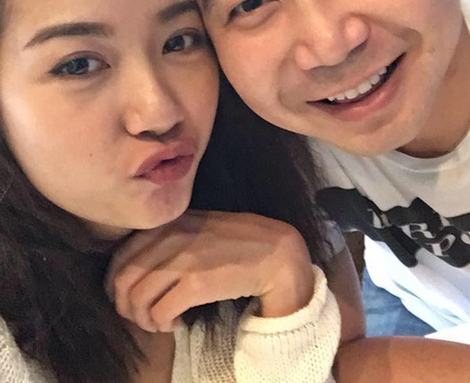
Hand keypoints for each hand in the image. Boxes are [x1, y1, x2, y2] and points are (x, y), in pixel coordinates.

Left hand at [106, 210, 314, 332]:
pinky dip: (162, 325)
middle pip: (122, 280)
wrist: (274, 253)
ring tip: (160, 322)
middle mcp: (171, 237)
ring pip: (137, 300)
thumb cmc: (237, 241)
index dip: (116, 284)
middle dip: (125, 306)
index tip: (129, 297)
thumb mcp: (199, 226)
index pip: (120, 256)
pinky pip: (160, 313)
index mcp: (169, 223)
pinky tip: (175, 323)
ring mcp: (183, 259)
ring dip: (144, 319)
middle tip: (142, 316)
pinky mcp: (196, 283)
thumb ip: (170, 236)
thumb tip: (136, 262)